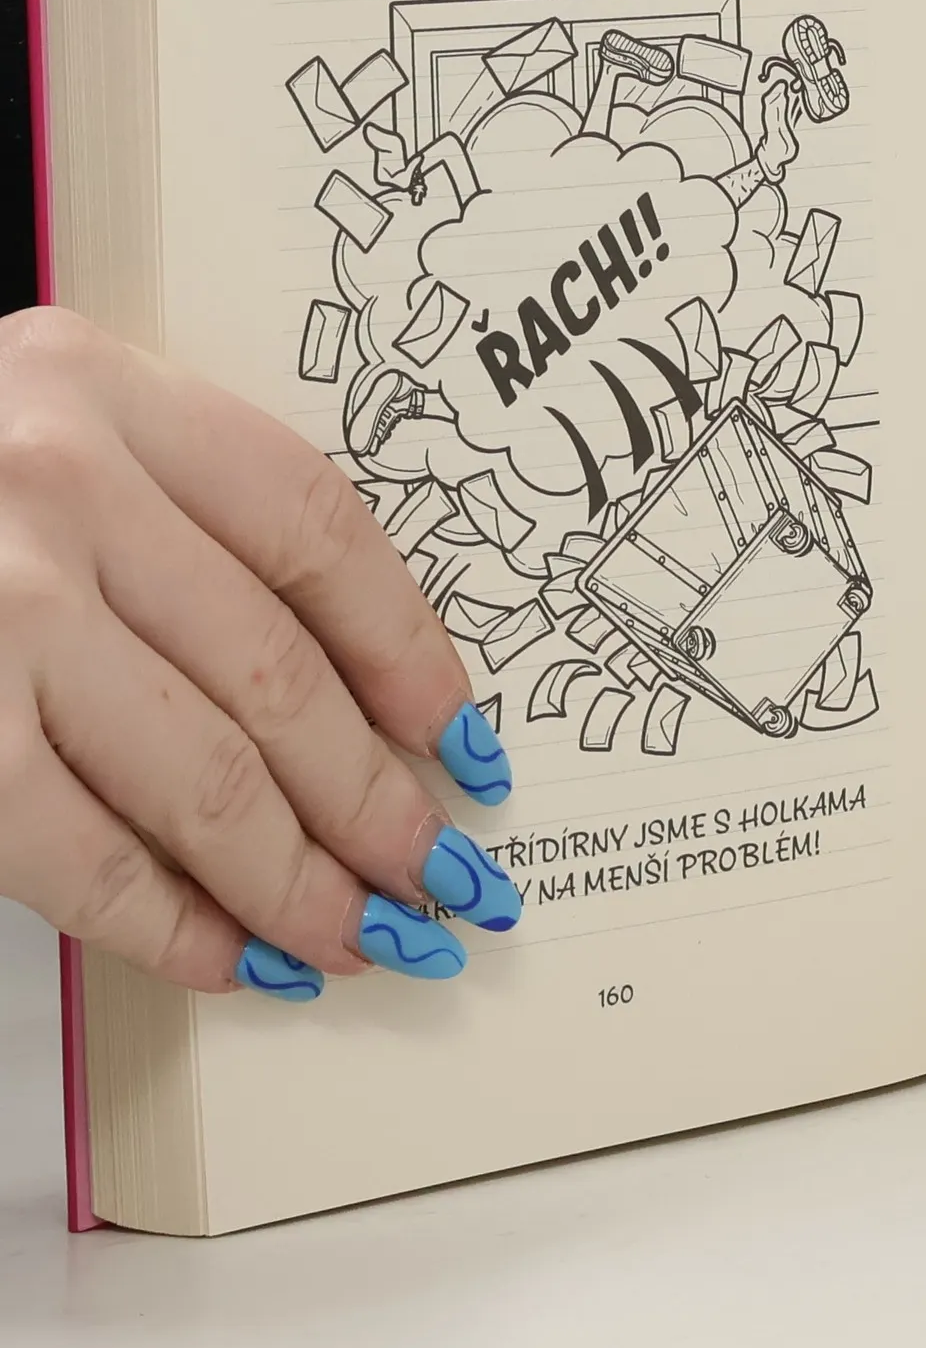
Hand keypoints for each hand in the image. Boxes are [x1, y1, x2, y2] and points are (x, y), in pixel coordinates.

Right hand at [0, 310, 519, 1003]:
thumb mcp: (40, 432)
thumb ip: (170, 520)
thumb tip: (348, 694)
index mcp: (103, 390)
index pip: (318, 531)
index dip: (408, 647)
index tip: (461, 736)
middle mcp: (53, 485)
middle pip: (278, 673)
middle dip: (375, 798)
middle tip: (439, 874)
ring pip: (202, 773)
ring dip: (299, 877)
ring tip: (365, 934)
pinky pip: (75, 849)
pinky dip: (166, 921)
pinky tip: (229, 957)